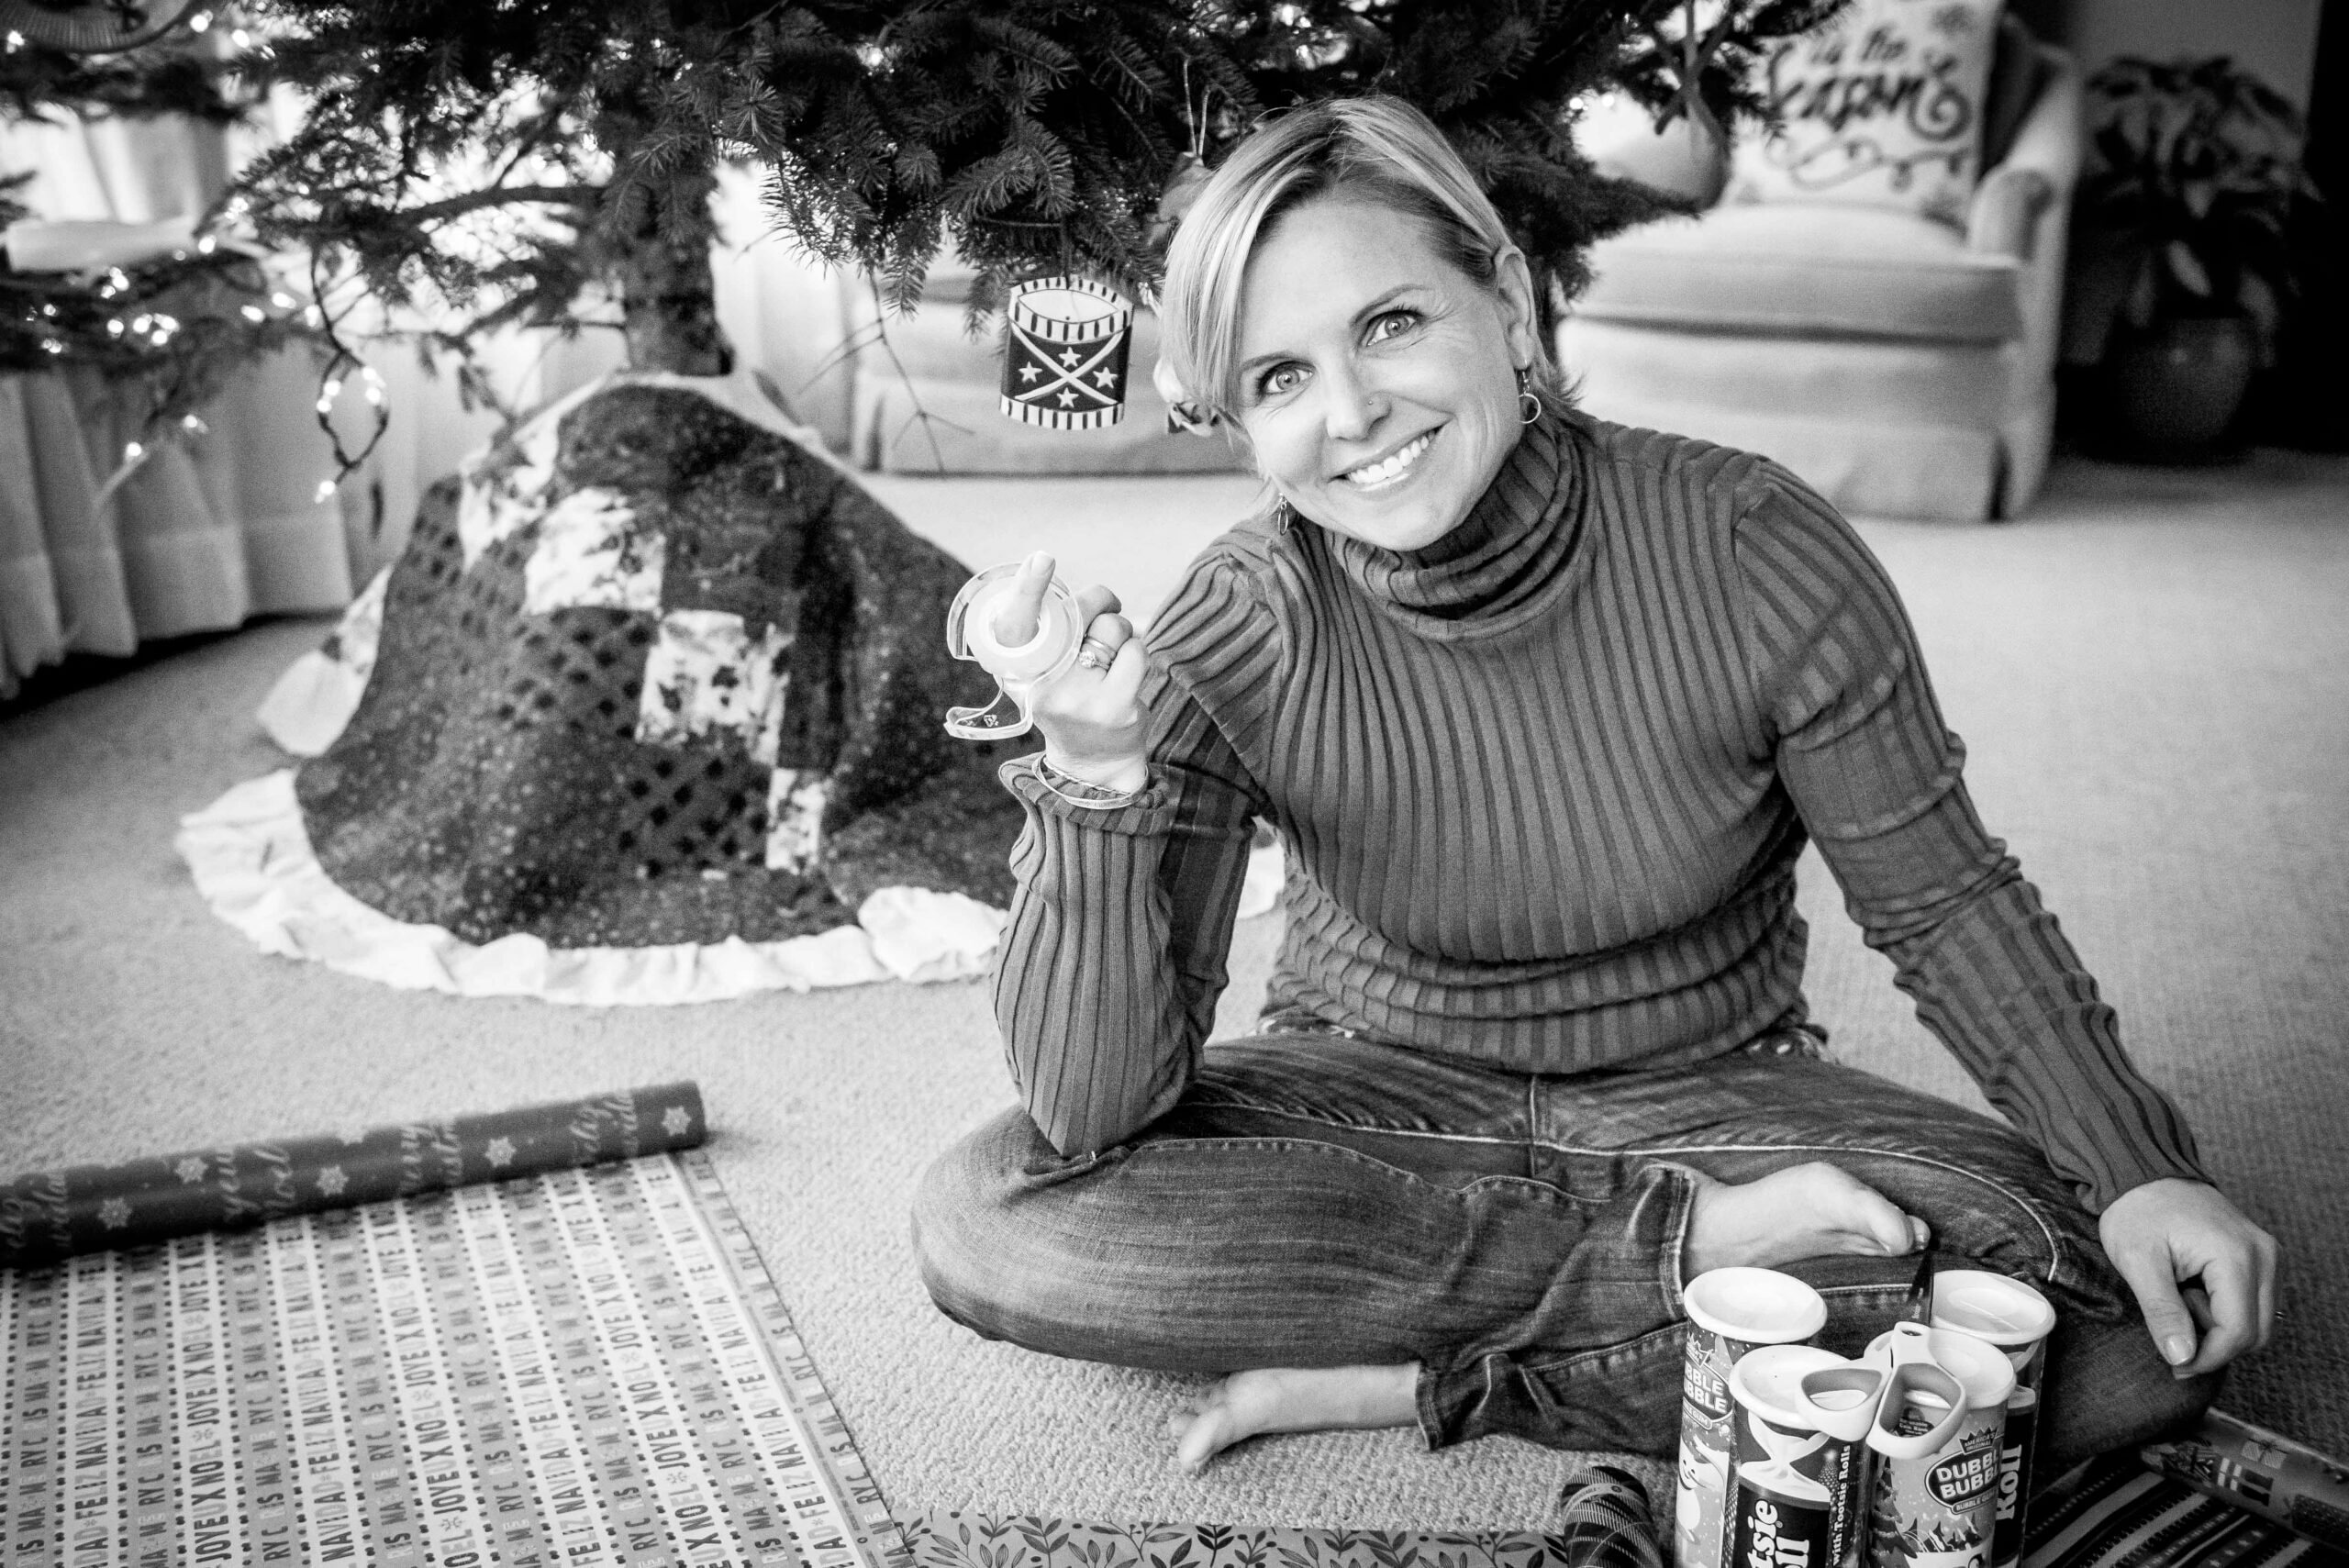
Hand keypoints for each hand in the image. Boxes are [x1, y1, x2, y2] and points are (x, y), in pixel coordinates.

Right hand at [992, 551, 1149, 792]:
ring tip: (1111, 655)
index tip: (1042, 558)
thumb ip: (1043, 635)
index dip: (1028, 587)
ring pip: (1111, 628)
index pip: (1015, 622)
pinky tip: (1127, 673)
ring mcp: (1079, 699)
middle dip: (1099, 600)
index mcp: (1018, 672)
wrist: (1093, 763)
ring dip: (1120, 631)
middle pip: (1078, 612)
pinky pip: (1134, 652)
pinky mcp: (1114, 708)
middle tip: (1106, 607)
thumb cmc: (1069, 699)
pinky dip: (1135, 652)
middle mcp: (1043, 686)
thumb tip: (1054, 578)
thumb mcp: (1041, 673)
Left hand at [2099, 1178, 2277, 1377]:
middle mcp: (2264, 1256)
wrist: (2144, 1173)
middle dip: (2214, 1343)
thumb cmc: (2137, 1212)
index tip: (2174, 1364)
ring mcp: (2268, 1256)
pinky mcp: (2262, 1258)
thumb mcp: (2137, 1261)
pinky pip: (2255, 1304)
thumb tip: (2182, 1358)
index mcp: (2236, 1256)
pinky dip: (2226, 1310)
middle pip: (2256, 1333)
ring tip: (2180, 1297)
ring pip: (2259, 1322)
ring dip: (2219, 1326)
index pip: (2239, 1332)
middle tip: (2172, 1323)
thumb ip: (2162, 1311)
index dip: (2207, 1358)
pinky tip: (2193, 1290)